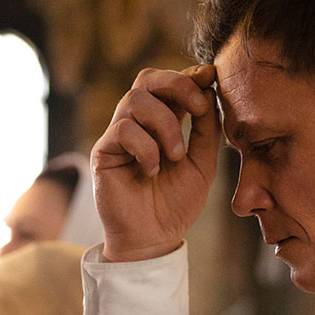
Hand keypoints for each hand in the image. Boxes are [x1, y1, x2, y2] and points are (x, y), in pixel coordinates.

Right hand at [91, 65, 220, 261]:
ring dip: (165, 126)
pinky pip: (123, 130)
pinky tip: (152, 171)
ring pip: (135, 100)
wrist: (154, 238)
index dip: (189, 76)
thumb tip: (209, 92)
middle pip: (147, 79)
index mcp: (163, 123)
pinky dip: (146, 148)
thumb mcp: (202, 164)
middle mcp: (138, 124)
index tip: (211, 76)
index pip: (170, 85)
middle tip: (198, 107)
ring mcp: (119, 136)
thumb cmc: (177, 203)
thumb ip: (206, 130)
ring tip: (176, 157)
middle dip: (177, 84)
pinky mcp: (103, 152)